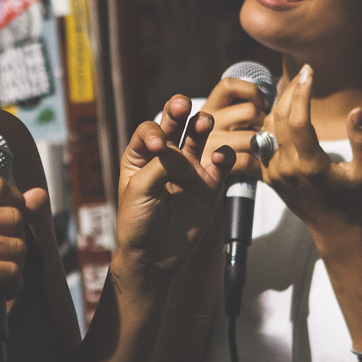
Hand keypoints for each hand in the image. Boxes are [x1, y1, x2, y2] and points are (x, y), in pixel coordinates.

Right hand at [0, 176, 28, 339]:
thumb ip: (3, 212)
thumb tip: (40, 195)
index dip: (13, 202)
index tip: (7, 225)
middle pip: (13, 216)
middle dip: (17, 240)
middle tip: (0, 259)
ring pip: (17, 245)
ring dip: (16, 265)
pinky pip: (12, 271)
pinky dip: (13, 285)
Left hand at [115, 95, 235, 287]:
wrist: (154, 257)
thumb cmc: (138, 223)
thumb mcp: (139, 193)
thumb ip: (158, 168)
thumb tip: (178, 152)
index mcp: (142, 155)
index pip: (150, 130)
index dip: (156, 132)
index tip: (160, 147)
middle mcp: (167, 157)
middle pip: (175, 124)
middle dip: (179, 110)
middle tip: (183, 105)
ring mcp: (190, 169)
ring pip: (199, 137)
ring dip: (202, 125)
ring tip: (204, 123)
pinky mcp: (209, 185)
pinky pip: (221, 163)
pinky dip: (223, 156)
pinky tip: (217, 159)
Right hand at [201, 76, 273, 179]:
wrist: (200, 195)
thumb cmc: (222, 156)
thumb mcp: (223, 128)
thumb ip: (236, 112)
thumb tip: (270, 99)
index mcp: (205, 109)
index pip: (228, 86)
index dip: (251, 91)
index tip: (261, 104)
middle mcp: (200, 124)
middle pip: (249, 111)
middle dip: (263, 123)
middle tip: (261, 134)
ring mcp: (204, 147)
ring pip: (251, 137)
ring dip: (260, 147)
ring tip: (257, 153)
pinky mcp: (208, 170)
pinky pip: (244, 160)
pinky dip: (254, 165)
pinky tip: (252, 168)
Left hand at [262, 66, 361, 235]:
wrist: (333, 228)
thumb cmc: (355, 197)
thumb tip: (358, 110)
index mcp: (310, 166)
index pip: (298, 121)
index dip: (302, 93)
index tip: (309, 72)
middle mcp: (286, 168)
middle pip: (278, 119)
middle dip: (290, 92)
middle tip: (304, 74)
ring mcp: (273, 172)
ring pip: (266, 128)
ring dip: (278, 105)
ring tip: (295, 87)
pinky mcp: (267, 175)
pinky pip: (261, 142)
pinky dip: (270, 122)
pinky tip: (282, 108)